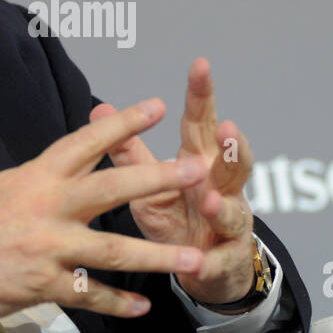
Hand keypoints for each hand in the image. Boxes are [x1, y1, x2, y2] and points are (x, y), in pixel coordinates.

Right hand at [0, 98, 207, 325]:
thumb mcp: (4, 185)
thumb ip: (45, 179)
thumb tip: (74, 164)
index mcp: (37, 175)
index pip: (86, 142)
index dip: (123, 123)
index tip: (157, 107)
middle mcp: (46, 205)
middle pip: (112, 188)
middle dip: (158, 178)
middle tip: (198, 170)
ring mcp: (46, 246)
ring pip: (112, 250)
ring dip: (157, 256)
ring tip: (195, 259)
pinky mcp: (40, 284)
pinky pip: (88, 294)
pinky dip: (116, 303)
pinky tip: (142, 307)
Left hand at [90, 58, 257, 307]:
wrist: (203, 268)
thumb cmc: (176, 214)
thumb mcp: (148, 184)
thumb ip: (128, 151)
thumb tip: (99, 109)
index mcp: (200, 162)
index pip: (202, 123)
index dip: (202, 95)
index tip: (199, 65)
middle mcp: (221, 188)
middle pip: (233, 162)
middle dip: (233, 145)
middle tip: (224, 128)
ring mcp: (229, 223)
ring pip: (232, 210)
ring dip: (220, 205)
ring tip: (208, 200)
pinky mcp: (224, 260)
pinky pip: (218, 260)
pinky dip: (209, 261)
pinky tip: (199, 262)